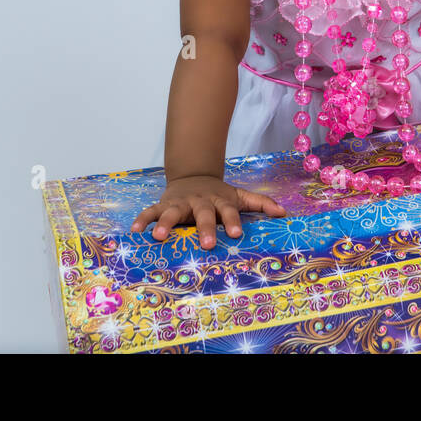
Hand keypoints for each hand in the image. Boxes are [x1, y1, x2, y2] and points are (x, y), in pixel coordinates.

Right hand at [130, 175, 287, 250]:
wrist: (193, 175)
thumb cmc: (219, 194)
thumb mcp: (240, 196)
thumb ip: (261, 203)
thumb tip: (284, 213)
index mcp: (219, 201)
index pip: (228, 211)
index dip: (232, 221)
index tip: (236, 234)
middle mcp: (200, 201)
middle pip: (202, 214)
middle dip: (204, 228)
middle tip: (206, 244)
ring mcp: (180, 202)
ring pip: (173, 212)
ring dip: (166, 223)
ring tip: (160, 236)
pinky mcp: (163, 204)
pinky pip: (151, 211)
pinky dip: (143, 219)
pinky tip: (136, 230)